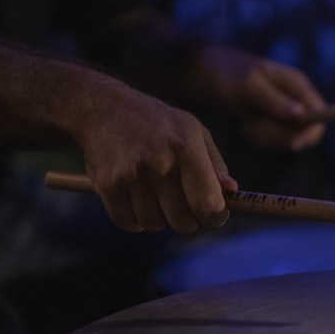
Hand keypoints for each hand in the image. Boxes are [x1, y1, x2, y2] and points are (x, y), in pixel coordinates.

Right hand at [75, 77, 237, 233]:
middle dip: (186, 219)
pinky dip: (133, 219)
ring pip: (155, 225)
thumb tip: (231, 192)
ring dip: (157, 217)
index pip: (209, 203)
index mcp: (186, 145)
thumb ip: (215, 164)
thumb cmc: (156, 123)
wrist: (103, 108)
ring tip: (153, 194)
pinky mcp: (107, 184)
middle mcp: (159, 161)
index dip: (216, 217)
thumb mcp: (192, 131)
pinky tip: (134, 198)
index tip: (213, 215)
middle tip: (180, 203)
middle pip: (183, 222)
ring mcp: (131, 174)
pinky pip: (128, 223)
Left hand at [195, 45, 326, 150]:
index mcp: (297, 84)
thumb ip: (275, 101)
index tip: (291, 143)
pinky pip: (274, 139)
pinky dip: (259, 137)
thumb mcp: (250, 87)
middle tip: (254, 129)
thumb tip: (302, 114)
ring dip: (266, 137)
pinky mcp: (273, 120)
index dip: (310, 132)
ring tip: (246, 125)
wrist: (209, 74)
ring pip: (287, 138)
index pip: (320, 114)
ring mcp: (285, 110)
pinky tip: (245, 126)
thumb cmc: (230, 75)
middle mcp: (296, 97)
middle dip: (280, 136)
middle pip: (304, 131)